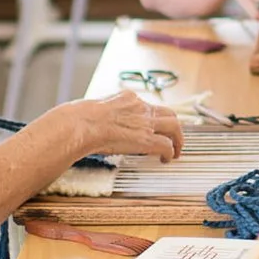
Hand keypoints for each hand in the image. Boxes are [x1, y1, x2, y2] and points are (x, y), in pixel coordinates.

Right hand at [50, 90, 183, 161]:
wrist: (82, 124)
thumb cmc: (79, 119)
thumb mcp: (93, 108)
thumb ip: (101, 113)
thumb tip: (89, 120)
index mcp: (127, 98)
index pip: (147, 105)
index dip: (152, 117)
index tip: (151, 126)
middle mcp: (140, 107)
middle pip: (168, 113)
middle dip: (173, 126)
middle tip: (173, 138)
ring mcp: (145, 123)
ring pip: (175, 127)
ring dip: (178, 140)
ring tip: (177, 151)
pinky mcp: (147, 139)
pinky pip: (166, 145)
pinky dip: (170, 153)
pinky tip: (166, 160)